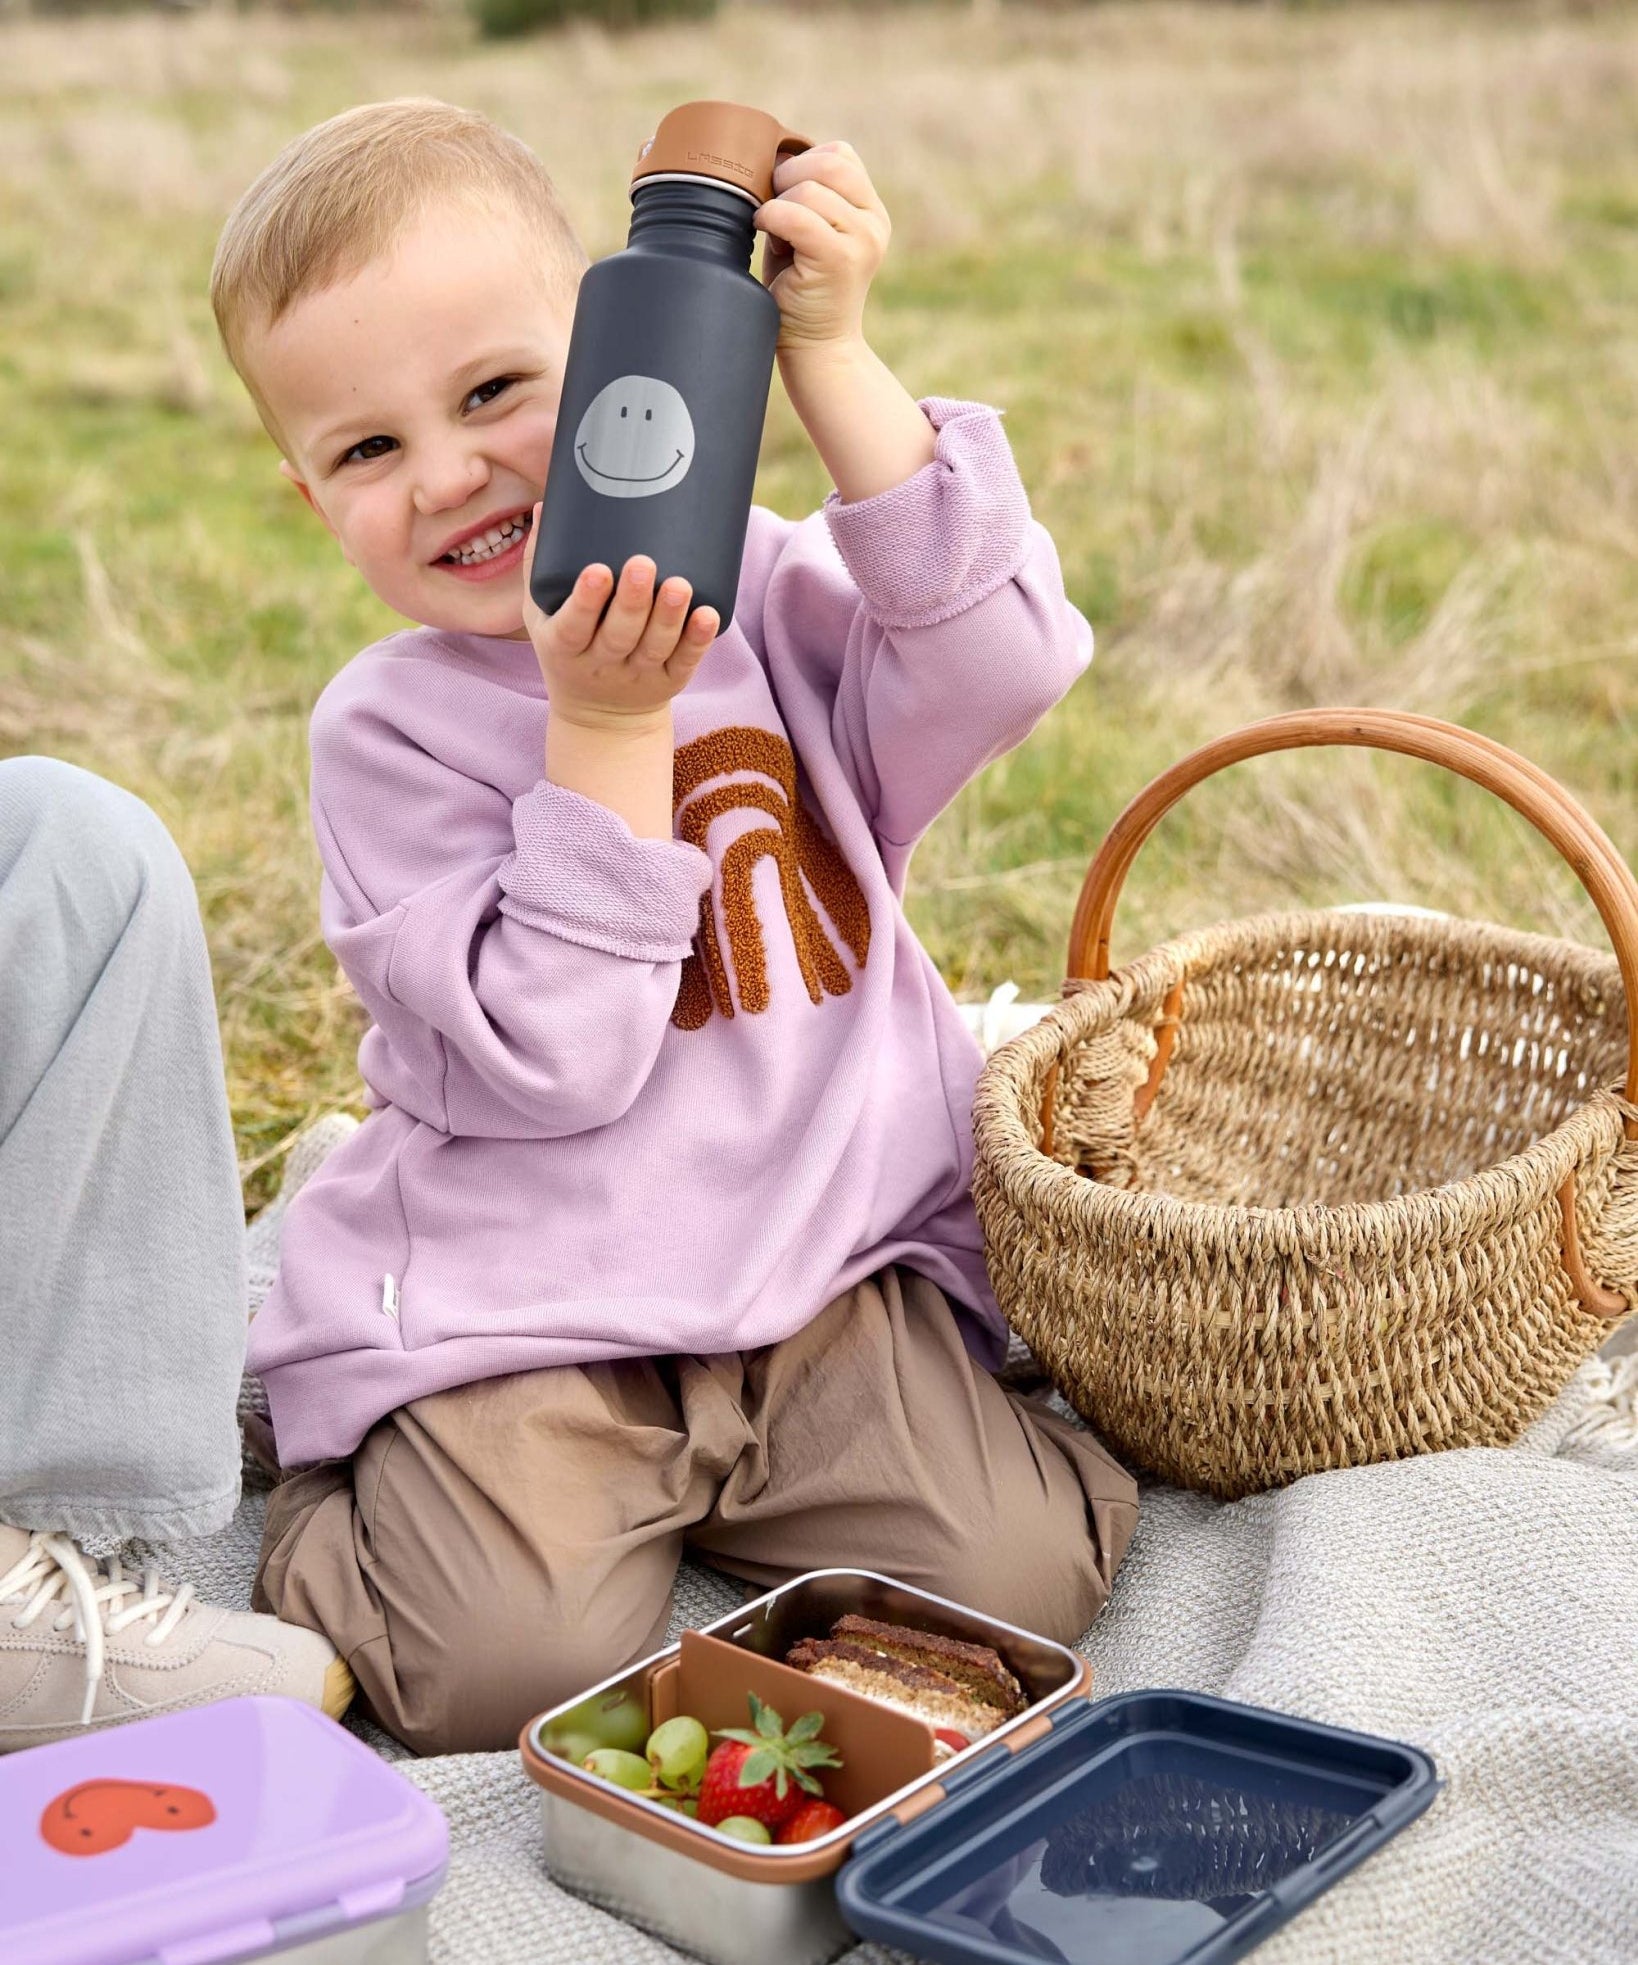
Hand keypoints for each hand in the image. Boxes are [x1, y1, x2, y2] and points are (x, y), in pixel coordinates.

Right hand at [521, 507, 717, 726]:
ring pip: (655, 646)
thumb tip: (548, 504)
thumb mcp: (542, 614)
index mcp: (564, 646)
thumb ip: (542, 563)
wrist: (599, 715)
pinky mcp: (670, 680)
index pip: (572, 626)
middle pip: (618, 635)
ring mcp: (638, 674)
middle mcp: (600, 663)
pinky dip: (699, 640)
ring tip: (679, 585)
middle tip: (643, 564)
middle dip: (632, 601)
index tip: (598, 570)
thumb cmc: (570, 646)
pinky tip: (709, 615)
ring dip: (669, 616)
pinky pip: (686, 661)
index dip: (585, 601)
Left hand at [753, 140, 890, 354]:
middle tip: (775, 211)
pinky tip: (770, 239)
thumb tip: (776, 156)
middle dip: (789, 179)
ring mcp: (863, 240)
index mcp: (870, 211)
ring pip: (810, 189)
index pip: (840, 154)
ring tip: (780, 239)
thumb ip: (804, 193)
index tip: (786, 199)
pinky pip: (797, 217)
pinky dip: (772, 220)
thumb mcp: (808, 231)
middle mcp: (874, 222)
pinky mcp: (841, 259)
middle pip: (829, 163)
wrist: (815, 348)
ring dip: (780, 207)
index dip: (803, 164)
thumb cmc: (801, 290)